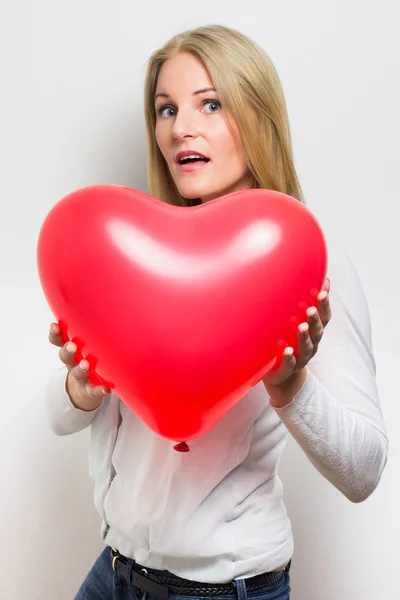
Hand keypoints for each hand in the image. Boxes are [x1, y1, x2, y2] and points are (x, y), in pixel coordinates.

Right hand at [49, 323, 108, 410]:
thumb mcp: (86, 343)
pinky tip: (106, 387)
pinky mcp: (91, 390)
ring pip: (77, 373)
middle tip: (71, 346)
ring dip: (81, 368)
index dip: (56, 334)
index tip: (54, 325)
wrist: (85, 391)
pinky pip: (94, 390)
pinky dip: (99, 389)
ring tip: (86, 365)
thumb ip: (90, 326)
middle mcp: (73, 362)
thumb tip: (105, 291)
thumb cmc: (89, 358)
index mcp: (71, 349)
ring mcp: (81, 377)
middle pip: (65, 356)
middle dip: (67, 350)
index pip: (59, 340)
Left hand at [263, 278, 330, 404]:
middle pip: (318, 331)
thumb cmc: (289, 340)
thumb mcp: (296, 322)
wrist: (281, 373)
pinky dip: (290, 358)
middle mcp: (312, 343)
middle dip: (316, 319)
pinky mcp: (288, 369)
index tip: (323, 292)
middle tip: (311, 308)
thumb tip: (310, 277)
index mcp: (314, 330)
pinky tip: (287, 352)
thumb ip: (302, 303)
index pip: (324, 316)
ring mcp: (301, 357)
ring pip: (307, 347)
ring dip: (305, 336)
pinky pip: (290, 364)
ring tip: (301, 327)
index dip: (325, 305)